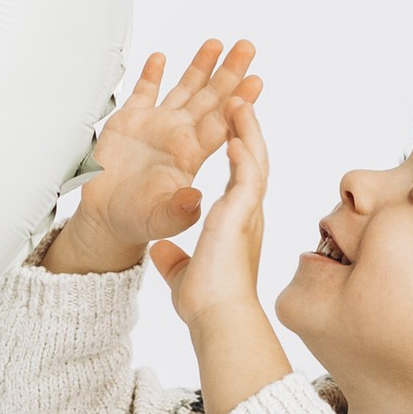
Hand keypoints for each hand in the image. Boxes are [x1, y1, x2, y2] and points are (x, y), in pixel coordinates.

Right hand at [42, 39, 260, 272]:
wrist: (107, 219)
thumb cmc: (138, 221)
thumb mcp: (161, 220)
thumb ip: (178, 210)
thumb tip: (195, 200)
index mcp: (191, 155)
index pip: (221, 123)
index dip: (238, 102)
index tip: (255, 82)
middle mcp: (178, 135)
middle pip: (210, 97)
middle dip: (229, 72)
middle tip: (247, 48)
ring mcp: (156, 125)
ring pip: (184, 88)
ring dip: (199, 66)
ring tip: (215, 44)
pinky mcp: (129, 122)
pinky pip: (143, 92)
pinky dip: (151, 74)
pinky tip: (161, 58)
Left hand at [150, 96, 289, 413]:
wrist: (217, 319)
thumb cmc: (206, 302)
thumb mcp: (181, 271)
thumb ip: (172, 259)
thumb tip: (159, 254)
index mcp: (234, 219)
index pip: (239, 173)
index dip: (239, 146)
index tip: (234, 125)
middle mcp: (245, 210)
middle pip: (250, 155)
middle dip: (248, 123)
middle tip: (243, 94)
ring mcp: (246, 211)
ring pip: (253, 157)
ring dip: (248, 126)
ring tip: (241, 97)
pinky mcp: (241, 214)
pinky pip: (245, 174)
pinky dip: (242, 151)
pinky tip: (236, 131)